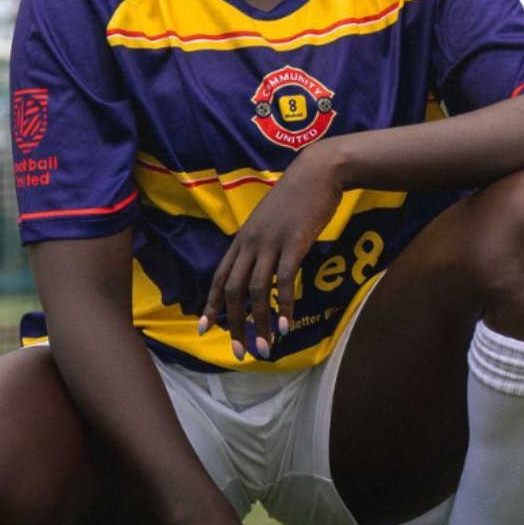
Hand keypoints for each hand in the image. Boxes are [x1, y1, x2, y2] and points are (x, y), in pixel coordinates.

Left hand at [199, 144, 342, 358]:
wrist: (318, 171)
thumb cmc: (297, 196)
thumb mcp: (270, 220)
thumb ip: (262, 244)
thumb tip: (262, 267)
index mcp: (243, 239)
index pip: (221, 277)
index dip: (212, 305)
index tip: (205, 330)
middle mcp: (251, 243)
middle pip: (235, 290)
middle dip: (234, 325)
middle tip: (240, 352)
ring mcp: (271, 242)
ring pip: (257, 290)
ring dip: (260, 323)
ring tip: (265, 348)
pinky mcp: (294, 243)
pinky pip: (284, 281)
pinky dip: (283, 306)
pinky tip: (286, 326)